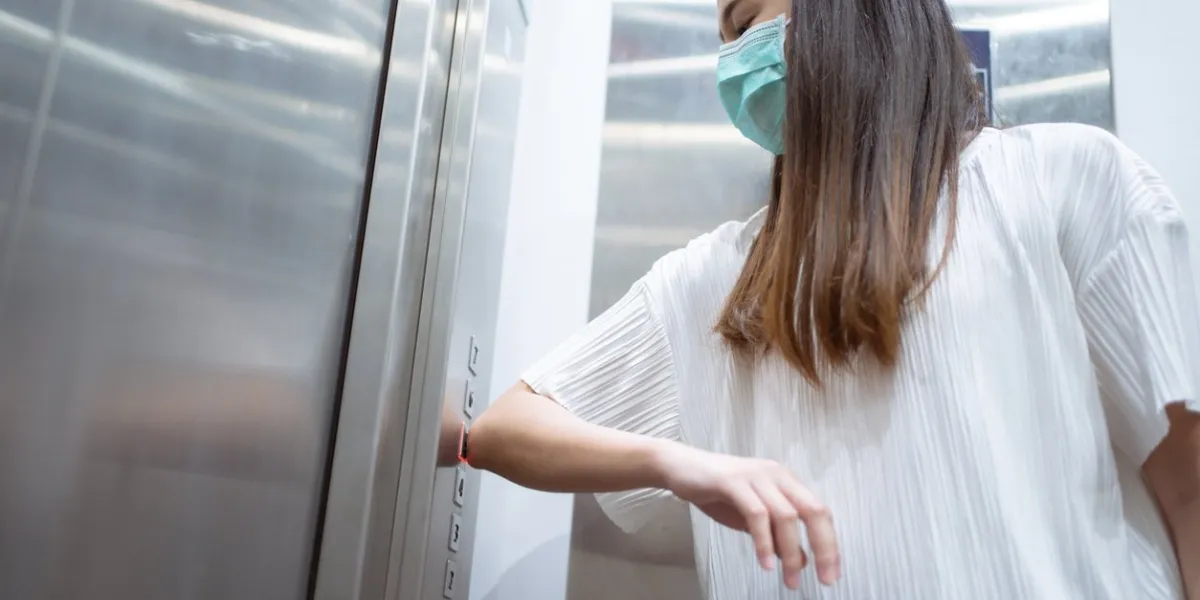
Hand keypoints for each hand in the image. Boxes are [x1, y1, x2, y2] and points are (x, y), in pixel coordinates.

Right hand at [655, 442, 839, 588]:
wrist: (680, 468)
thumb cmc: (716, 490)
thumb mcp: (753, 517)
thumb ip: (777, 535)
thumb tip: (801, 558)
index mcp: (785, 481)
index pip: (820, 512)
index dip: (829, 543)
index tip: (830, 572)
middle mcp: (776, 475)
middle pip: (813, 510)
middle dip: (823, 547)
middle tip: (824, 577)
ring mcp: (756, 476)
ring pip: (786, 516)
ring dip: (791, 552)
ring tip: (791, 578)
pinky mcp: (734, 481)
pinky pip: (757, 514)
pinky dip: (764, 541)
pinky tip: (765, 562)